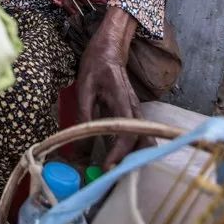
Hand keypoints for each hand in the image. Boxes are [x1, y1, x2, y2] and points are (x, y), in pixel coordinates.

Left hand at [75, 5, 141, 166]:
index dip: (119, 153)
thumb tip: (80, 141)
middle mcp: (134, 109)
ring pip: (142, 140)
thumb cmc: (96, 64)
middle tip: (112, 175)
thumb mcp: (84, 87)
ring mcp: (135, 112)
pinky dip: (128, 149)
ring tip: (112, 171)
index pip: (127, 133)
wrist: (109, 48)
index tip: (107, 168)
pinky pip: (135, 135)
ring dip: (131, 156)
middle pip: (144, 141)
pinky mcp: (131, 114)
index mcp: (123, 102)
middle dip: (133, 160)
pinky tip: (113, 158)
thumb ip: (84, 114)